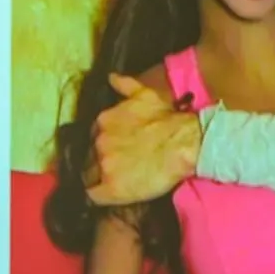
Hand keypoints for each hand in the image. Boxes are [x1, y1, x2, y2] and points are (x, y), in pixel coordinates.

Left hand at [85, 73, 202, 205]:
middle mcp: (98, 142)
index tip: (115, 152)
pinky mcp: (112, 188)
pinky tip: (107, 196)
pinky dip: (98, 196)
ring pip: (89, 175)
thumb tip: (111, 77)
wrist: (185, 142)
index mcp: (102, 122)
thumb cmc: (169, 118)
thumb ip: (125, 85)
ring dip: (99, 179)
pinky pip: (93, 196)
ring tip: (116, 182)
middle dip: (99, 162)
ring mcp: (103, 165)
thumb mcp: (145, 95)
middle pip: (89, 157)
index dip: (102, 147)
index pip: (92, 138)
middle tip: (118, 167)